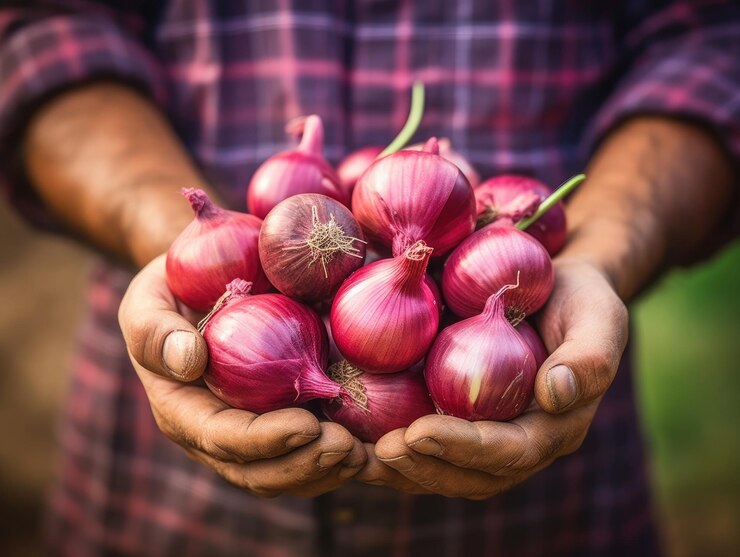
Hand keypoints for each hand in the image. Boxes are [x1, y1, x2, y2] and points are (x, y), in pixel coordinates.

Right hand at [119, 255, 365, 496]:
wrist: (203, 284)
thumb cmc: (172, 292)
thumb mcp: (148, 301)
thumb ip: (155, 331)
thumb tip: (187, 359)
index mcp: (184, 412)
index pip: (224, 439)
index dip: (265, 441)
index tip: (308, 425)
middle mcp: (218, 433)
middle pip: (260, 472)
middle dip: (304, 466)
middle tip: (348, 449)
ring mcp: (252, 431)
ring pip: (288, 472)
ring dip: (327, 469)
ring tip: (363, 454)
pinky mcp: (282, 418)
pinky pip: (308, 451)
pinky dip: (336, 454)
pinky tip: (369, 442)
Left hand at [356, 258, 627, 498]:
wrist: (559, 288)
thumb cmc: (581, 298)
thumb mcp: (598, 316)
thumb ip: (588, 357)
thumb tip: (555, 394)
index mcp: (554, 427)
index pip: (510, 452)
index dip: (465, 448)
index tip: (419, 432)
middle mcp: (520, 440)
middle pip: (471, 475)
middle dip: (425, 468)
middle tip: (381, 451)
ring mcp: (489, 431)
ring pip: (444, 469)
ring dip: (402, 468)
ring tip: (360, 453)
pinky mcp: (462, 415)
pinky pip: (427, 442)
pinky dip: (391, 445)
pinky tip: (356, 434)